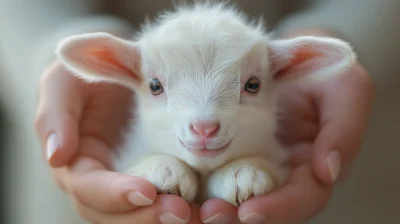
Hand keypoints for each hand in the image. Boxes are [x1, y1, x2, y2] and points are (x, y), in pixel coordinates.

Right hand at [35, 61, 200, 222]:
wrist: (114, 72)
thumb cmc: (86, 78)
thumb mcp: (63, 86)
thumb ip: (55, 117)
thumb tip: (56, 155)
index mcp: (77, 165)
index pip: (90, 189)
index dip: (115, 194)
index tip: (145, 191)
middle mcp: (102, 184)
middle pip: (119, 215)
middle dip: (148, 216)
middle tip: (181, 211)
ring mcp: (130, 183)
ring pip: (144, 215)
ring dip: (171, 219)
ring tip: (202, 214)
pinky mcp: (155, 178)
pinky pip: (169, 199)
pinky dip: (190, 206)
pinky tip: (210, 205)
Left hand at [198, 59, 374, 222]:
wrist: (292, 58)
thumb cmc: (323, 71)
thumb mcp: (346, 90)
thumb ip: (344, 130)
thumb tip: (326, 172)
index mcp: (314, 164)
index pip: (303, 197)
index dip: (280, 207)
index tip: (251, 211)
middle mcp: (283, 171)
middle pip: (264, 204)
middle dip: (237, 215)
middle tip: (209, 214)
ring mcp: (255, 161)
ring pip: (235, 193)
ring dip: (214, 205)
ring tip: (189, 208)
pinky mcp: (231, 149)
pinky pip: (215, 170)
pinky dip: (198, 183)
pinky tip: (180, 186)